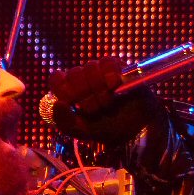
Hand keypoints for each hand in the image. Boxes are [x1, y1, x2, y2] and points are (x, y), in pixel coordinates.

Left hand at [48, 57, 162, 145]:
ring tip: (108, 104)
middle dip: (84, 95)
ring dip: (99, 90)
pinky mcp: (118, 67)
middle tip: (95, 110)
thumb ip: (65, 122)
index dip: (62, 89)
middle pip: (74, 74)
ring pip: (90, 68)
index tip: (72, 102)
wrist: (136, 130)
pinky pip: (107, 63)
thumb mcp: (82, 131)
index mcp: (71, 92)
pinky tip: (114, 86)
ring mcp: (100, 72)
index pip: (57, 79)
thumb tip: (57, 104)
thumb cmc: (108, 130)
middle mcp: (84, 79)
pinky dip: (109, 76)